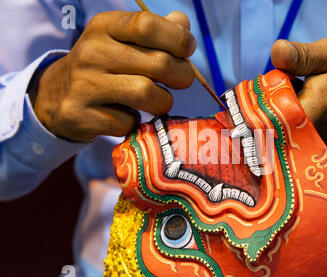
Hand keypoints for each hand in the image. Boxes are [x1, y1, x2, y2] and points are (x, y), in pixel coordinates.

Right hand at [31, 11, 195, 141]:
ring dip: (163, 102)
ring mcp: (84, 85)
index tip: (187, 49)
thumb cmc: (104, 65)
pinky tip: (127, 114)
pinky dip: (135, 122)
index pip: (147, 25)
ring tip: (158, 100)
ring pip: (146, 94)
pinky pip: (127, 122)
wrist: (58, 96)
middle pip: (158, 63)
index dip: (177, 39)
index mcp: (104, 27)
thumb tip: (182, 22)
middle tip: (181, 81)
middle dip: (182, 75)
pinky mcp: (81, 116)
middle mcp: (91, 52)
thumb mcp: (123, 40)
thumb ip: (155, 31)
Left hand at [271, 37, 326, 156]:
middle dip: (268, 101)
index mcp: (310, 110)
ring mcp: (305, 147)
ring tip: (296, 96)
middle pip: (268, 120)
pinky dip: (286, 120)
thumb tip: (276, 51)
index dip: (262, 96)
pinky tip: (300, 110)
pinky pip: (285, 135)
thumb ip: (305, 55)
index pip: (267, 111)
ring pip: (275, 128)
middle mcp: (305, 135)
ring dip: (277, 111)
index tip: (274, 82)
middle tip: (287, 85)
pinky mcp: (306, 151)